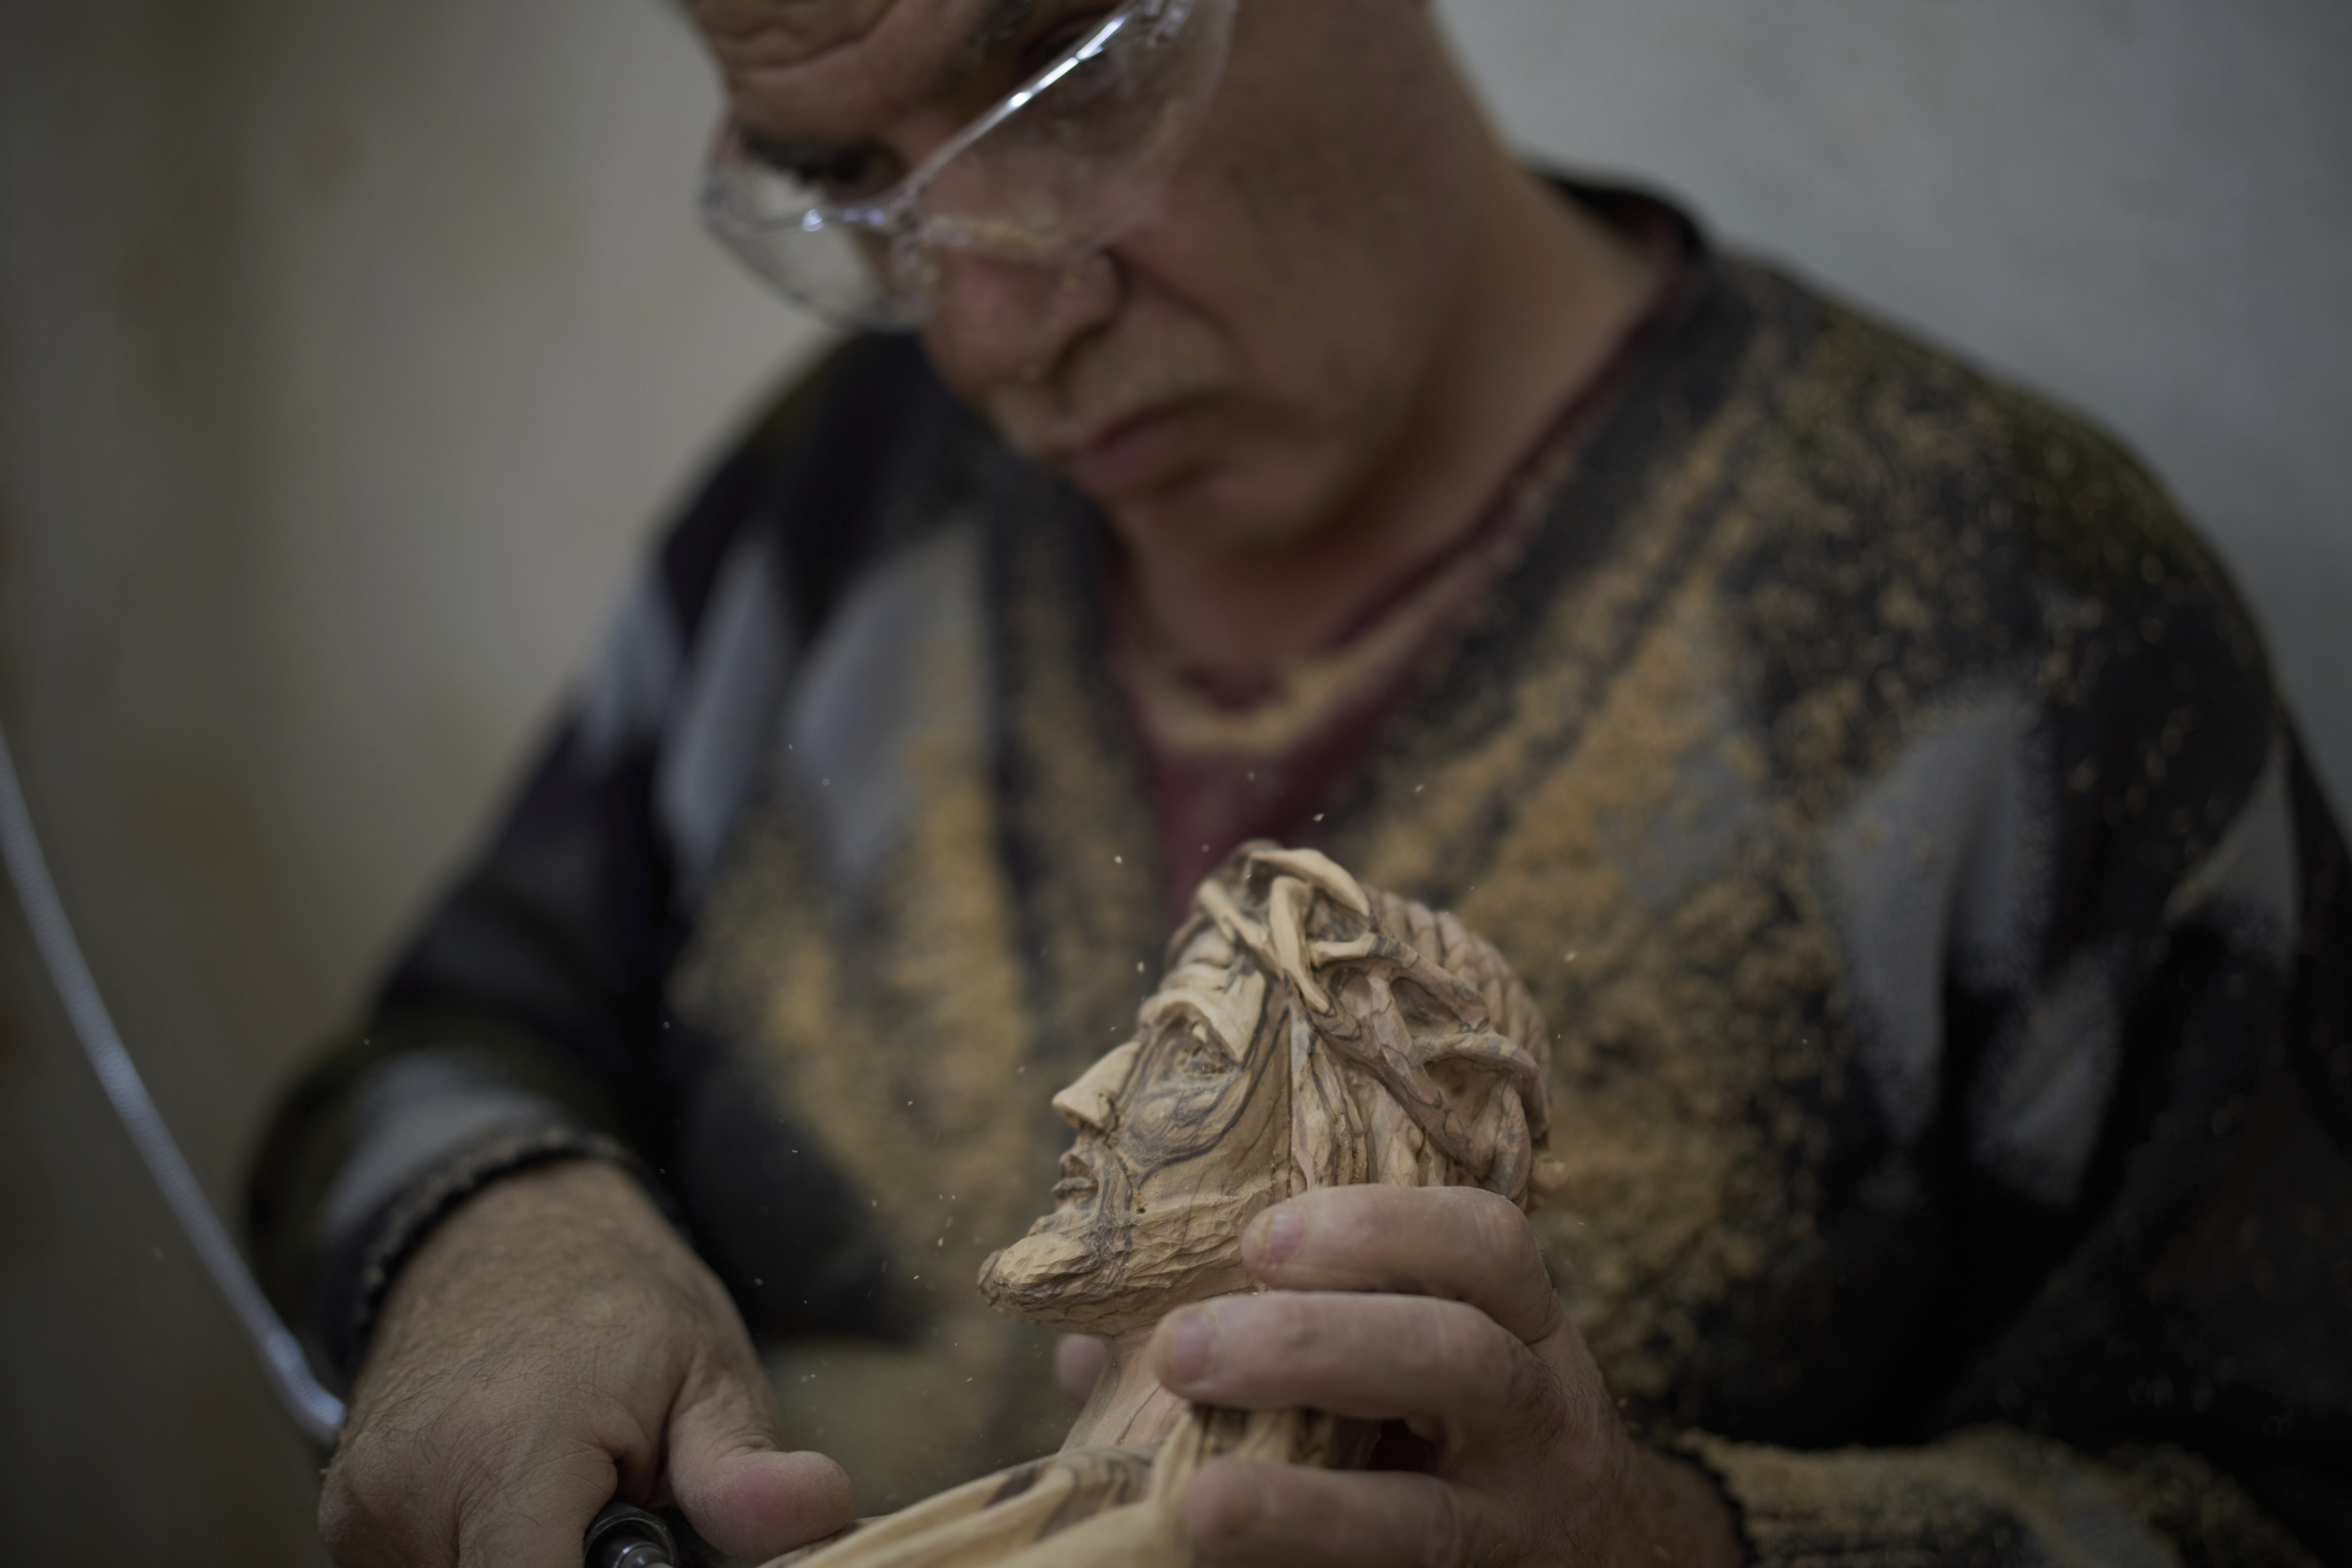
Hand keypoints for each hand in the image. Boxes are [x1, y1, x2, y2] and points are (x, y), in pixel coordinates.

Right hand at [320, 1160, 852, 1566]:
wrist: (503, 1237)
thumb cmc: (620, 1307)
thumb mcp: (708, 1374)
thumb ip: (743, 1470)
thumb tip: (821, 1510)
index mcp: (507, 1450)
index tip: (648, 1562)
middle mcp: (409, 1487)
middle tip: (619, 1527)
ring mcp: (363, 1510)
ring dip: (528, 1567)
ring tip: (574, 1511)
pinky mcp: (346, 1524)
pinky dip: (480, 1558)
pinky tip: (523, 1514)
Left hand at [1147, 1186, 1740, 1567]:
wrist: (1588, 1553)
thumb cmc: (1450, 1430)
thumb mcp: (1415, 1362)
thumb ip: (1286, 1328)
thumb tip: (1094, 1352)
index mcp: (1521, 1328)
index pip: (1487, 1244)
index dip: (1378, 1227)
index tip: (1257, 1238)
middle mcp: (1538, 1419)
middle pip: (1456, 1361)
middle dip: (1313, 1346)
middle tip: (1183, 1350)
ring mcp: (1512, 1528)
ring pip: (1423, 1521)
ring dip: (1303, 1507)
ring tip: (1200, 1501)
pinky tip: (1216, 1559)